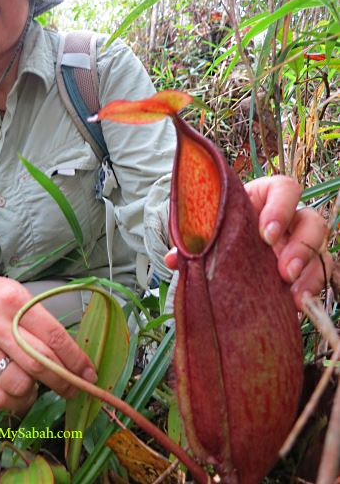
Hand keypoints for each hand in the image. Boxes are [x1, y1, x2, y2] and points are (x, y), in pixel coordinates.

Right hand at [0, 260, 96, 413]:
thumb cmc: (2, 299)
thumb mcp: (26, 299)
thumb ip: (47, 327)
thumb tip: (76, 364)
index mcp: (14, 302)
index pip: (53, 336)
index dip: (75, 359)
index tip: (89, 373)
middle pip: (38, 362)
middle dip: (63, 380)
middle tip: (74, 388)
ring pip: (17, 384)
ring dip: (35, 391)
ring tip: (38, 384)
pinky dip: (14, 402)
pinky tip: (20, 393)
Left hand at [164, 175, 332, 309]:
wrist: (225, 257)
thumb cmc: (218, 231)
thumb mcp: (207, 230)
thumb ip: (195, 240)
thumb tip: (174, 258)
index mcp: (265, 198)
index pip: (285, 189)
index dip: (281, 207)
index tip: (266, 233)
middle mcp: (289, 219)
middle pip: (312, 220)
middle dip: (301, 245)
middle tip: (282, 270)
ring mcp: (300, 245)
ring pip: (321, 250)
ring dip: (310, 271)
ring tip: (292, 293)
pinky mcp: (305, 269)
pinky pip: (318, 277)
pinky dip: (310, 291)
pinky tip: (295, 306)